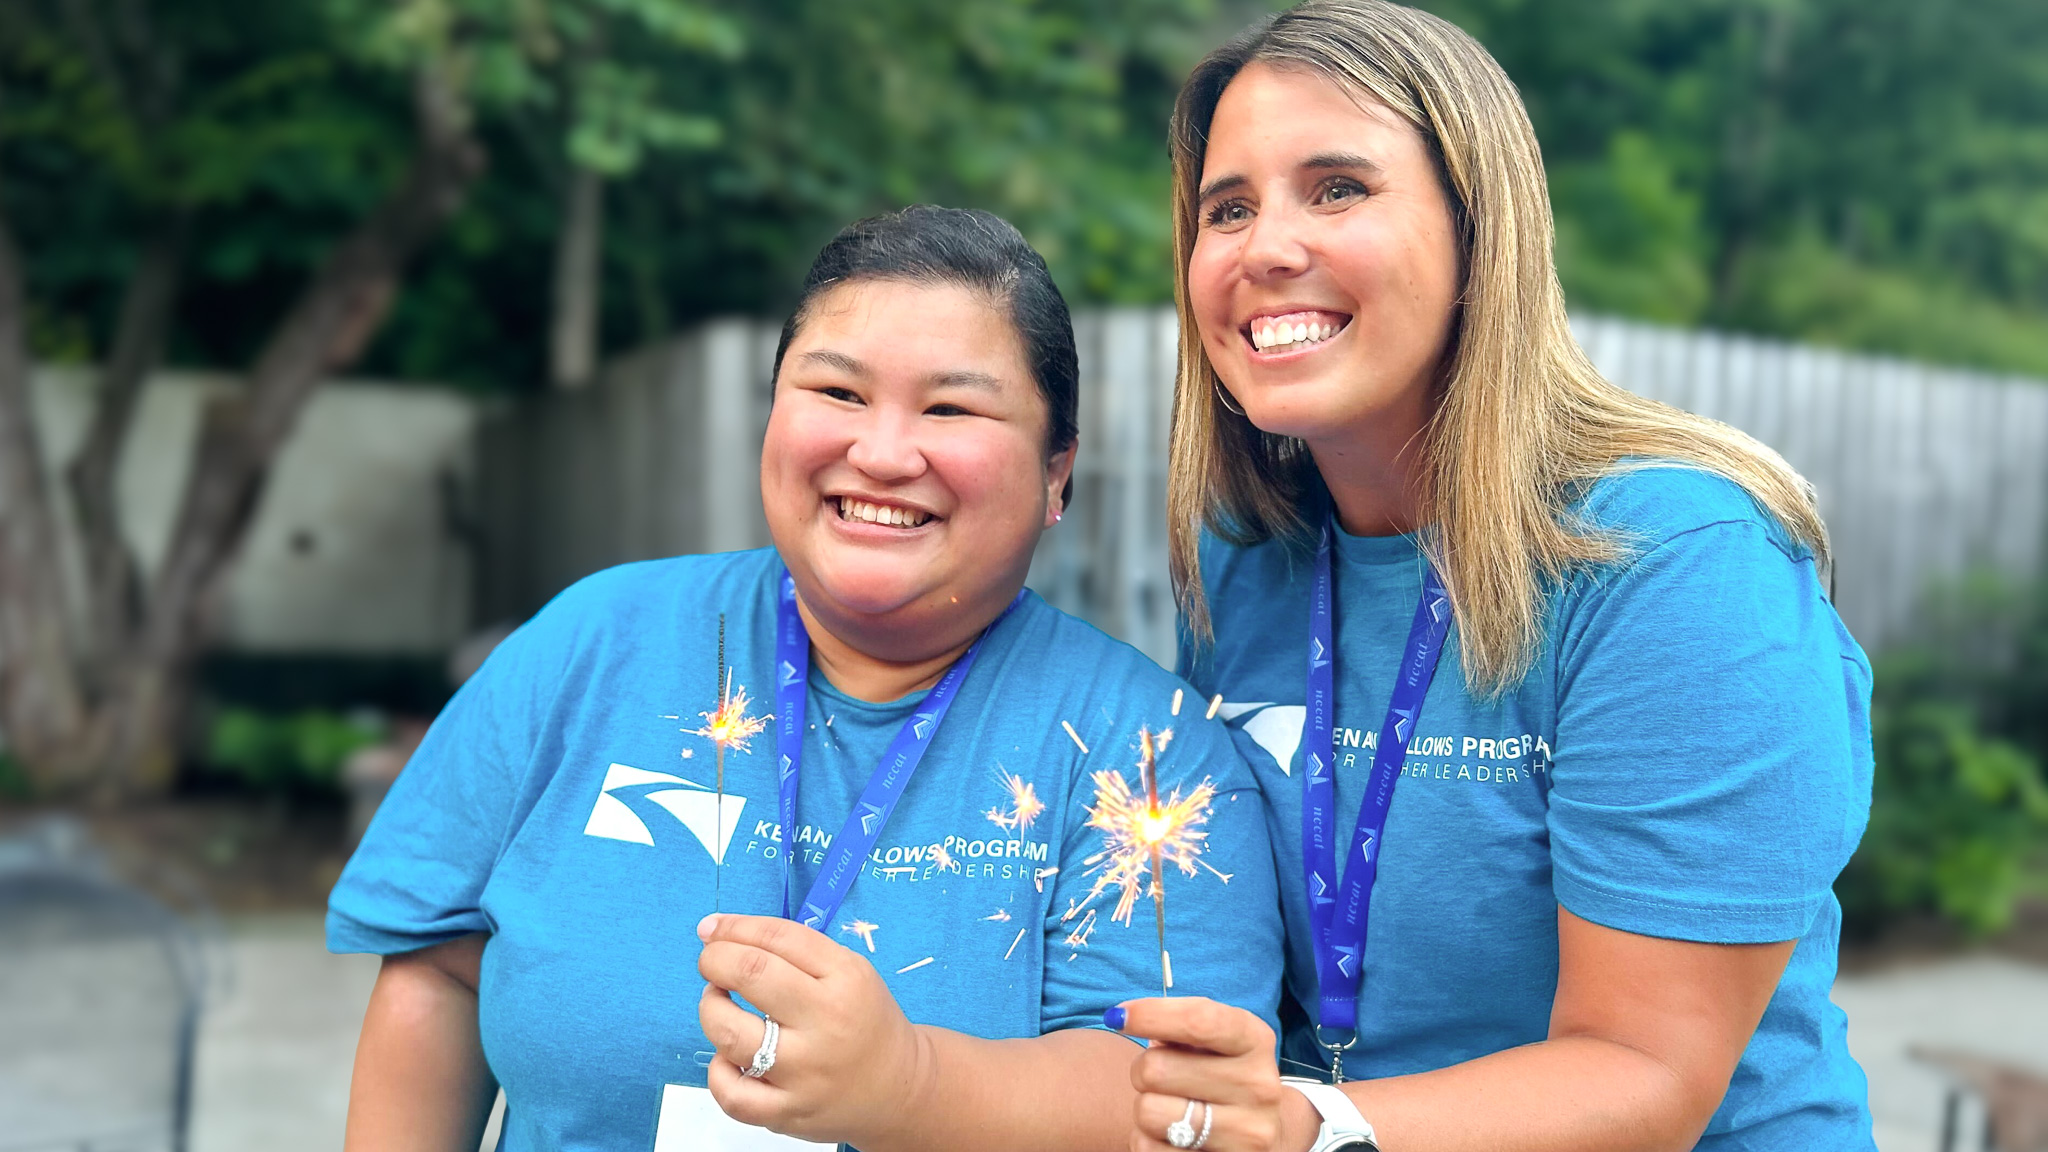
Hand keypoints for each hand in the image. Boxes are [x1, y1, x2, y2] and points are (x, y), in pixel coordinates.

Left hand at [696, 913, 931, 1146]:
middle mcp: (826, 1023)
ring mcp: (806, 1073)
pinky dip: (718, 1071)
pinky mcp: (789, 1112)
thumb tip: (719, 934)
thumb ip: (794, 951)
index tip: (712, 929)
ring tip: (719, 1004)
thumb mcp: (850, 971)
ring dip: (711, 1009)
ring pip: (729, 1034)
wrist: (900, 1088)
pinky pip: (731, 1093)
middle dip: (714, 960)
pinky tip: (729, 1057)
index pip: (778, 937)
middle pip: (751, 974)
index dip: (734, 927)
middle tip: (712, 963)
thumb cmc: (864, 1021)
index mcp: (846, 978)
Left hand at [1117, 998, 1318, 1151]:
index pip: (1198, 1021)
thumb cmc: (1220, 1073)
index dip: (1150, 1015)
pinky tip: (1173, 1137)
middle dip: (1143, 1070)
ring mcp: (1246, 1133)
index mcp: (1256, 1041)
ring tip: (1169, 1108)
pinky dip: (1147, 1141)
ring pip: (1148, 1112)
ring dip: (1145, 1109)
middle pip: (1156, 1069)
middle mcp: (1258, 1086)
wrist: (1262, 1133)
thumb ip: (1179, 1024)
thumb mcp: (1214, 1040)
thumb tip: (1124, 1017)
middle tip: (1160, 1077)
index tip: (1117, 1016)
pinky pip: (1149, 1149)